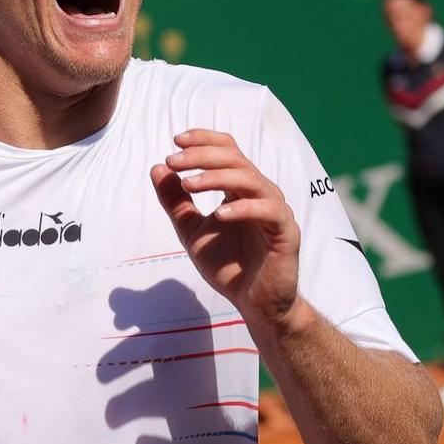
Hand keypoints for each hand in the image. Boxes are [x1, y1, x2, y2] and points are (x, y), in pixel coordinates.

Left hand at [150, 129, 301, 327]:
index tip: (176, 141)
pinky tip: (219, 215)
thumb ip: (176, 201)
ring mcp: (276, 211)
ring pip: (250, 179)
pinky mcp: (286, 233)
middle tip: (173, 161)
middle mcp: (261, 193)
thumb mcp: (191, 230)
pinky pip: (268, 211)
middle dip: (202, 156)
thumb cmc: (228, 265)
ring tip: (188, 184)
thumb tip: (157, 169)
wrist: (254, 304)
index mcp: (241, 188)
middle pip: (235, 159)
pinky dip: (243, 209)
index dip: (205, 140)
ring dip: (216, 177)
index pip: (228, 150)